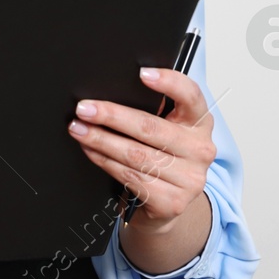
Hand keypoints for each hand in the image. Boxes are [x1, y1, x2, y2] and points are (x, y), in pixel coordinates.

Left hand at [67, 67, 215, 229]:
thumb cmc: (161, 157)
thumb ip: (152, 111)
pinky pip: (129, 176)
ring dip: (100, 140)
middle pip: (150, 126)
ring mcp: (189, 179)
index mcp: (199, 123)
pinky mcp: (172, 202)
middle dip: (111, 115)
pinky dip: (104, 161)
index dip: (168, 82)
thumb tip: (110, 91)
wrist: (167, 205)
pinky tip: (91, 151)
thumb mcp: (165, 131)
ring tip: (78, 129)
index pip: (190, 96)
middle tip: (84, 109)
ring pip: (135, 153)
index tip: (142, 73)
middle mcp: (200, 149)